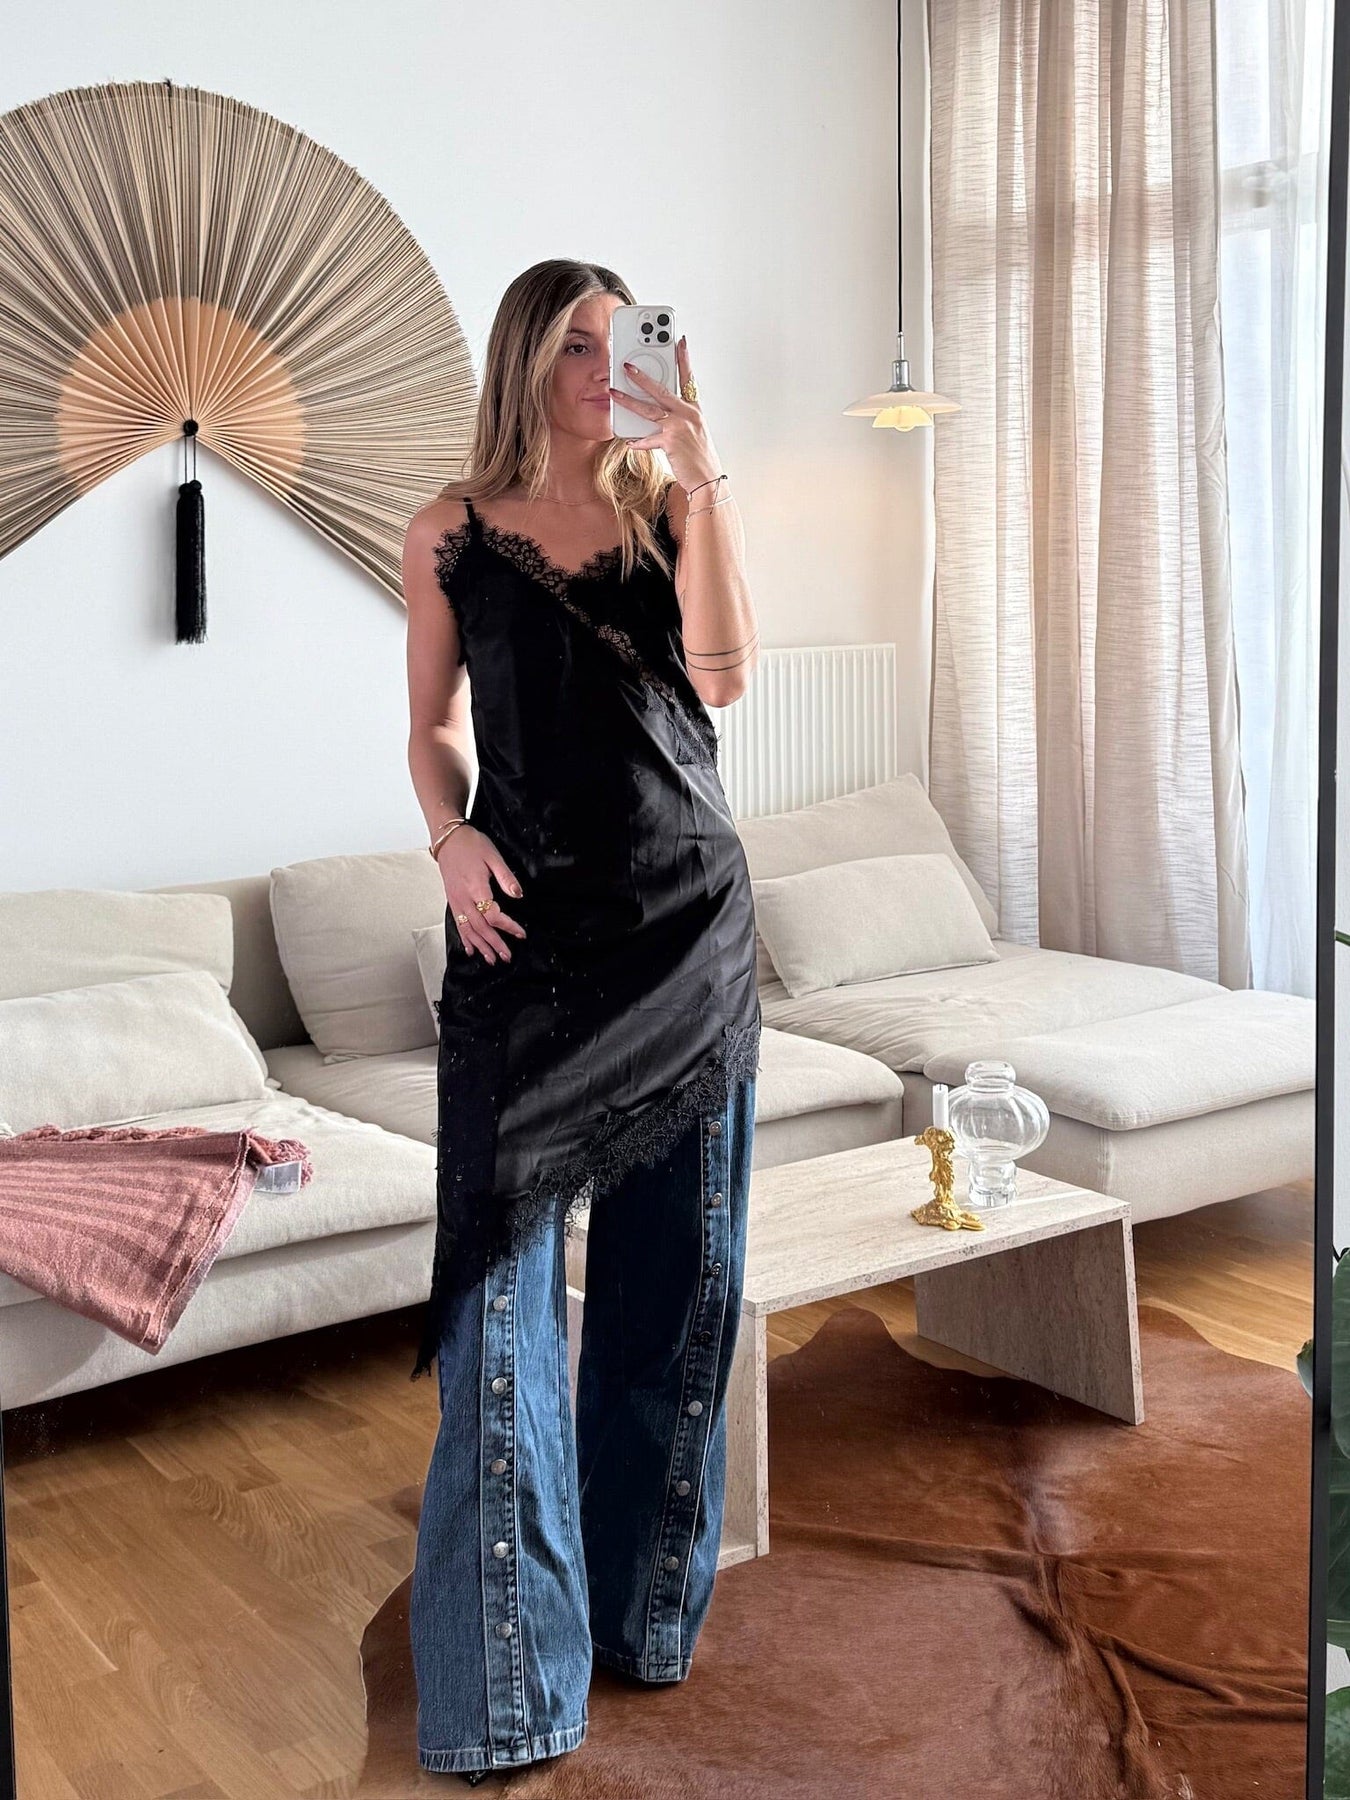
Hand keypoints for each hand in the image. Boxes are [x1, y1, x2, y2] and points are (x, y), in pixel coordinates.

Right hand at [437, 826, 526, 962]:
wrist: (448, 839)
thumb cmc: (472, 844)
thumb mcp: (493, 856)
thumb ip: (506, 877)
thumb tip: (518, 894)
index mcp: (476, 887)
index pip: (493, 914)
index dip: (508, 926)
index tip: (521, 933)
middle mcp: (464, 898)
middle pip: (481, 927)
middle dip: (495, 944)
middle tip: (507, 956)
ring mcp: (456, 901)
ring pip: (468, 930)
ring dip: (480, 946)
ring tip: (491, 959)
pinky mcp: (452, 901)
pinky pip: (458, 925)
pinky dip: (465, 939)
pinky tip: (470, 950)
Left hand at [608, 334, 720, 492]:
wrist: (707, 480)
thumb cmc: (700, 459)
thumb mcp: (693, 433)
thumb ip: (677, 420)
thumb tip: (658, 414)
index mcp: (694, 410)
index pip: (688, 379)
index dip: (684, 359)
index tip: (679, 341)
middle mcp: (687, 415)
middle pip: (661, 390)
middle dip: (642, 376)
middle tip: (627, 365)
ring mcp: (679, 427)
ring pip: (648, 409)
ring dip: (628, 400)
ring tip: (613, 392)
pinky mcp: (670, 442)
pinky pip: (648, 439)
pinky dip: (638, 441)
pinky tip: (628, 441)